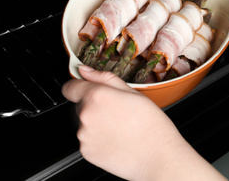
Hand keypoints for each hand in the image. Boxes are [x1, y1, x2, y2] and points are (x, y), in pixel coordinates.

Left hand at [62, 65, 225, 179]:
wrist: (158, 156)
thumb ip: (103, 78)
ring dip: (97, 124)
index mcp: (96, 96)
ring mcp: (84, 136)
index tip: (86, 89)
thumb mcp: (132, 92)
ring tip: (120, 128)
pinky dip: (98, 139)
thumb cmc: (150, 124)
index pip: (70, 87)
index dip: (78, 87)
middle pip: (80, 105)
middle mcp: (86, 116)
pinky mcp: (87, 152)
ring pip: (85, 124)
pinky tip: (116, 139)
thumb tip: (84, 71)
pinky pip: (88, 140)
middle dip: (95, 106)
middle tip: (117, 112)